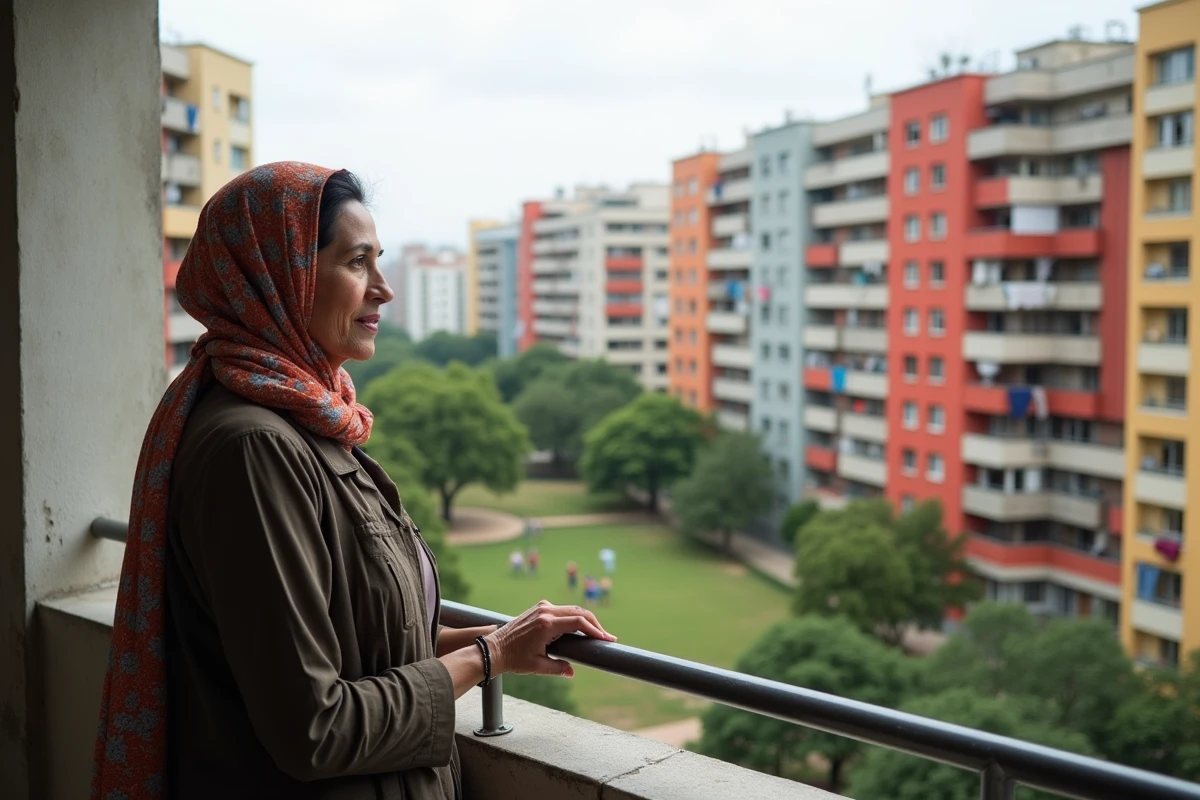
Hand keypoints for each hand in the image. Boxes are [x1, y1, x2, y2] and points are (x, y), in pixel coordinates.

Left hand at [486, 599, 615, 677]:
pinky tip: (581, 628)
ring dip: (585, 620)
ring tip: (597, 633)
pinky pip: (562, 610)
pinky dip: (574, 617)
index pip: (578, 622)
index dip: (595, 630)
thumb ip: (558, 668)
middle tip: (607, 637)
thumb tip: (572, 672)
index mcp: (546, 624)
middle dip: (595, 624)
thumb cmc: (513, 659)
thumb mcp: (537, 666)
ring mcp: (541, 608)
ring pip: (571, 609)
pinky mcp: (539, 608)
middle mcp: (545, 611)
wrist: (493, 649)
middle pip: (579, 612)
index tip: (606, 639)